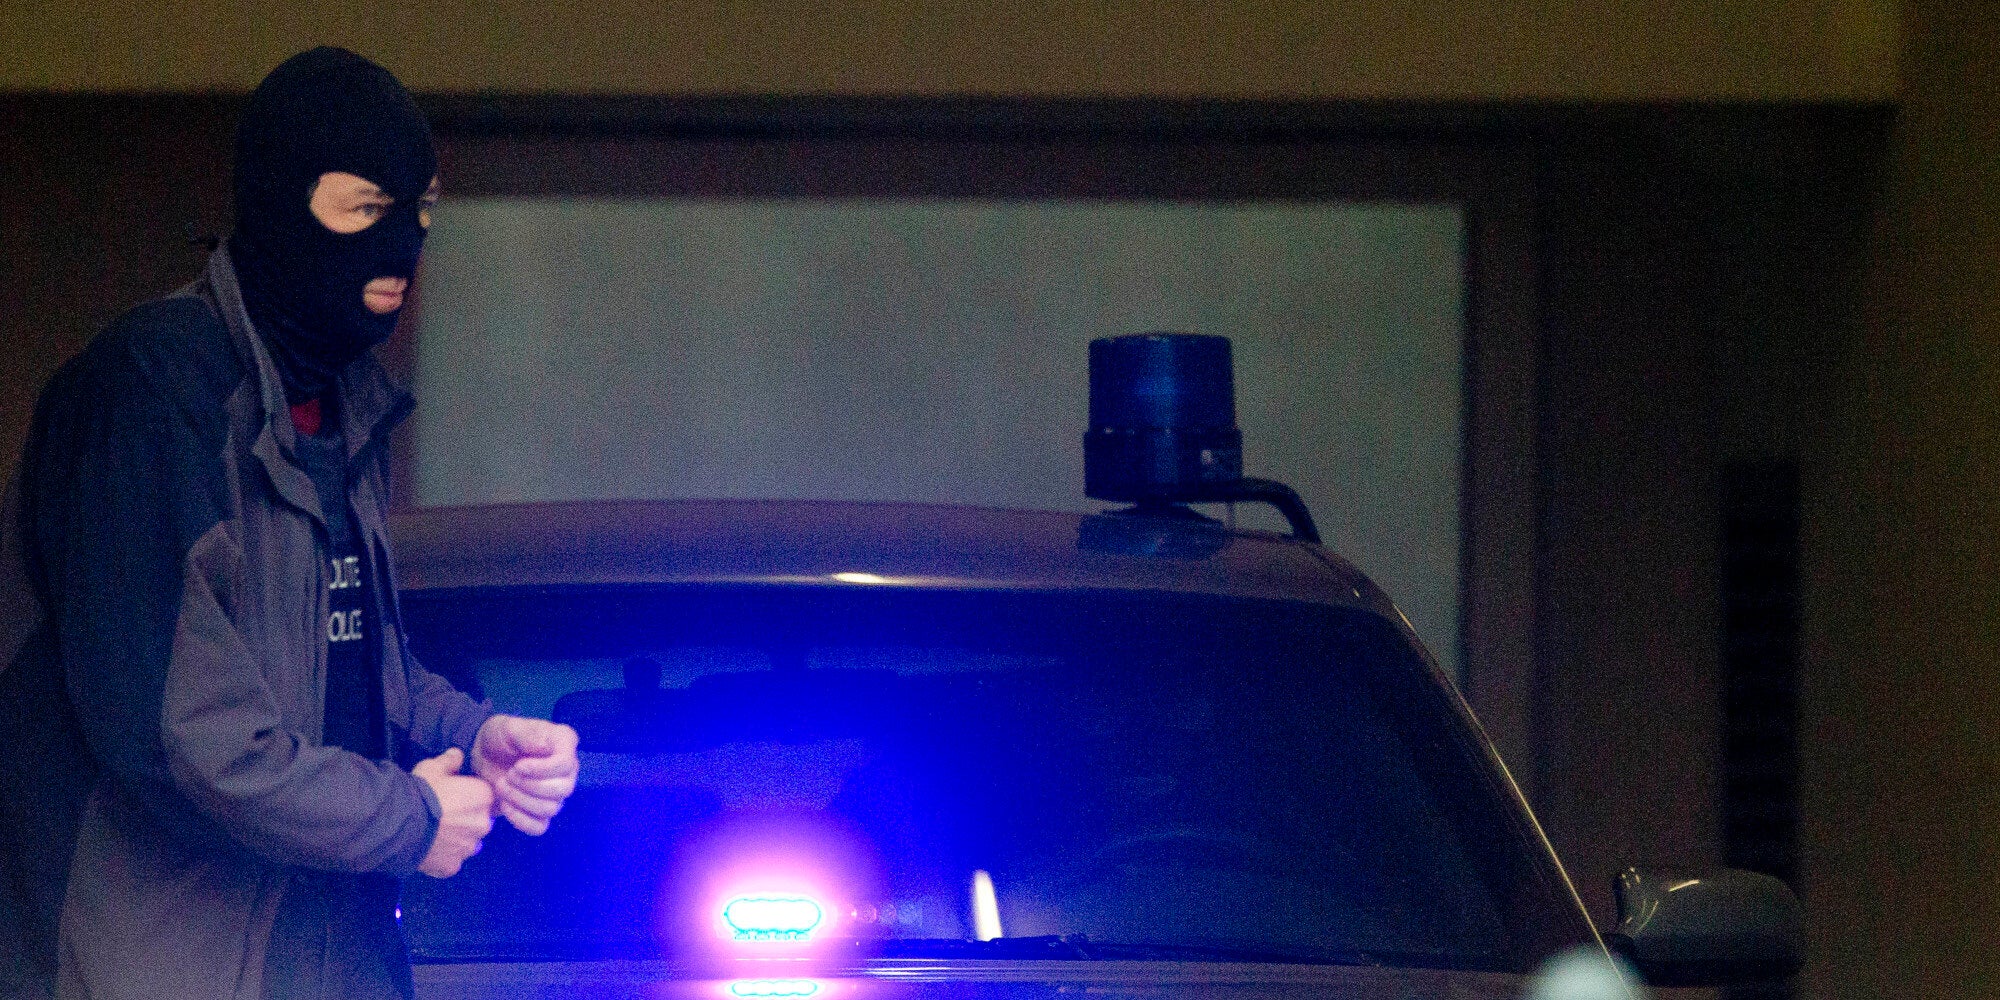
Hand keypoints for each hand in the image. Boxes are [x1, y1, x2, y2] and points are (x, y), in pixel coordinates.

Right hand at [411, 747, 493, 877]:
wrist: (400, 823)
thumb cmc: (421, 791)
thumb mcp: (432, 767)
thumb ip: (448, 761)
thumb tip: (457, 755)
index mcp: (484, 797)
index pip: (484, 796)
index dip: (468, 796)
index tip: (453, 797)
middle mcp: (484, 824)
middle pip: (479, 821)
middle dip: (466, 820)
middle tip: (443, 817)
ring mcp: (468, 848)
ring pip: (468, 844)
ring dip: (457, 840)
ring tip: (435, 835)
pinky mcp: (452, 866)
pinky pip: (451, 862)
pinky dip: (443, 858)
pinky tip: (429, 850)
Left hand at [471, 715, 579, 835]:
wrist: (484, 755)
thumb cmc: (499, 737)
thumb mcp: (509, 727)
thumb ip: (528, 734)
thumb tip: (545, 749)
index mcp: (563, 744)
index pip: (566, 764)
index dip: (541, 770)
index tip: (517, 766)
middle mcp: (566, 770)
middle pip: (562, 790)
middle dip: (529, 786)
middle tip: (508, 775)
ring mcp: (556, 793)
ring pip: (550, 809)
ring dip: (520, 800)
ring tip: (501, 786)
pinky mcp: (540, 811)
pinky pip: (539, 826)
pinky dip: (519, 819)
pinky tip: (505, 804)